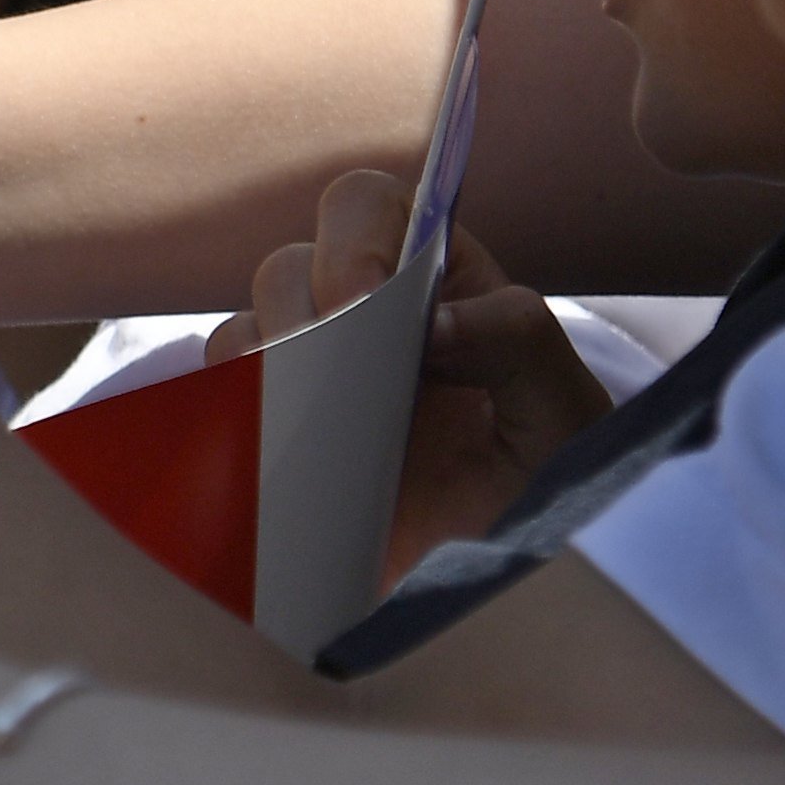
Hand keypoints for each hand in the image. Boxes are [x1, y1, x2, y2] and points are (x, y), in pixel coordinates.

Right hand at [206, 178, 608, 578]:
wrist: (486, 577)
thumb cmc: (542, 486)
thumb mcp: (566, 415)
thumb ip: (522, 344)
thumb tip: (432, 325)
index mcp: (435, 284)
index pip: (372, 207)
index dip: (355, 237)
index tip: (362, 300)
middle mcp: (360, 315)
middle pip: (294, 261)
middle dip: (302, 305)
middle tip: (328, 370)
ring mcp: (307, 372)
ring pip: (248, 324)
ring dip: (267, 362)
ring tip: (307, 420)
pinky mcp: (266, 427)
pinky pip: (218, 393)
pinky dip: (230, 409)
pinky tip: (273, 447)